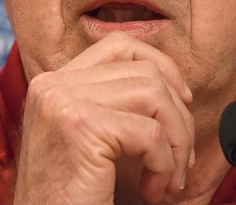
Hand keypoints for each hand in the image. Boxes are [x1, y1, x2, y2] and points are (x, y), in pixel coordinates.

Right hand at [12, 32, 196, 203]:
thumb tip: (176, 88)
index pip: (119, 47)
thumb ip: (114, 105)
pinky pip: (151, 134)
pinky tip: (153, 191)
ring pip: (155, 96)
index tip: (183, 101)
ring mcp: (64, 102)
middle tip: (182, 159)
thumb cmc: (71, 198)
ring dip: (176, 141)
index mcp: (52, 84)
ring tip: (169, 178)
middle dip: (178, 115)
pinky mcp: (82, 128)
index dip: (162, 67)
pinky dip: (165, 166)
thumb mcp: (90, 140)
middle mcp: (53, 85)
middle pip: (144, 71)